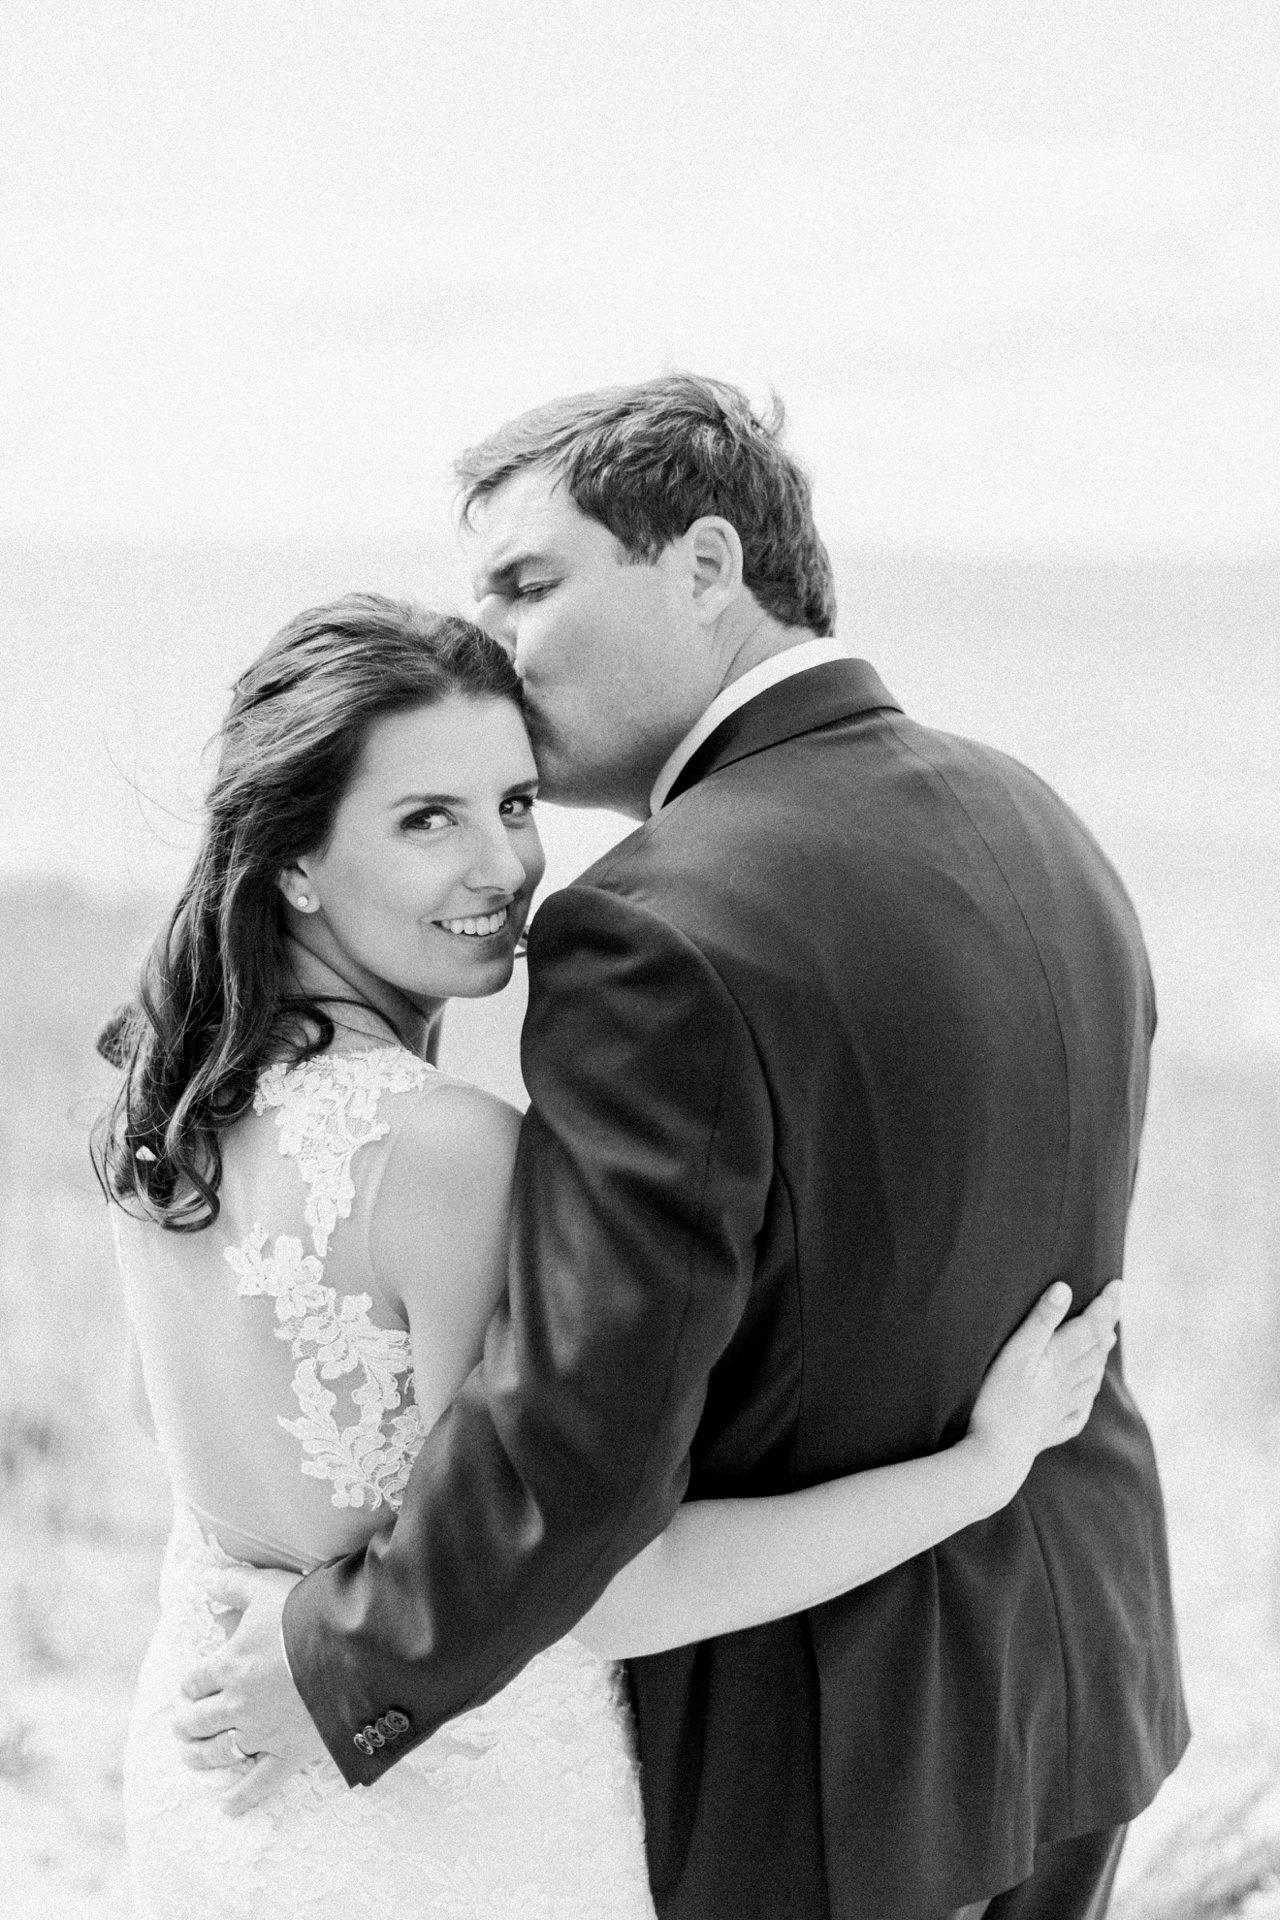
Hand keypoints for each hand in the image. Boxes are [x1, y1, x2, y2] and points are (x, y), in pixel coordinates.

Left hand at [173, 1566, 328, 1815]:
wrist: (348, 1648)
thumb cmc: (305, 1613)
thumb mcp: (265, 1588)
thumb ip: (231, 1584)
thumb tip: (204, 1578)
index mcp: (228, 1665)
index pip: (195, 1680)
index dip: (191, 1684)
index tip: (190, 1687)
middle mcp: (237, 1703)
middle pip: (199, 1719)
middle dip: (188, 1722)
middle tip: (182, 1724)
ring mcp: (262, 1732)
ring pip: (219, 1752)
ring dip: (200, 1756)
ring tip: (191, 1756)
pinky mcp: (288, 1752)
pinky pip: (260, 1783)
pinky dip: (243, 1798)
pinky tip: (228, 1808)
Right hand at [966, 1279, 1123, 1504]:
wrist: (993, 1457)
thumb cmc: (998, 1401)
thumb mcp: (1015, 1353)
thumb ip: (1040, 1321)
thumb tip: (1065, 1289)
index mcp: (1058, 1361)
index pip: (1090, 1327)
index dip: (1106, 1305)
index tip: (1118, 1284)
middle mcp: (1066, 1385)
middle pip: (1094, 1352)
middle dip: (1105, 1327)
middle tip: (1112, 1308)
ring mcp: (1059, 1410)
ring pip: (1089, 1380)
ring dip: (1099, 1359)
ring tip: (1105, 1345)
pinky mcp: (1049, 1431)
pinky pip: (1077, 1413)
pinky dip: (1086, 1399)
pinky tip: (1085, 1398)